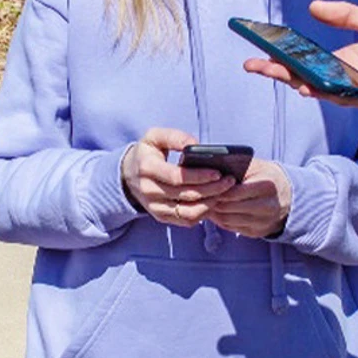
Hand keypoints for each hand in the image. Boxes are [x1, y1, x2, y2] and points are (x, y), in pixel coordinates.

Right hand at [121, 128, 238, 227]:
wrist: (128, 175)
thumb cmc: (147, 153)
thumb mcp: (155, 136)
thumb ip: (175, 137)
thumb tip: (197, 145)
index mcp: (147, 168)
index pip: (177, 177)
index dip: (199, 176)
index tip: (218, 172)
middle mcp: (149, 190)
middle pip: (186, 195)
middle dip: (212, 189)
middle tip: (230, 181)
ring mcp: (154, 207)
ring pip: (187, 212)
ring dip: (209, 204)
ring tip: (223, 192)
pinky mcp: (160, 216)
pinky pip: (185, 220)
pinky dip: (202, 214)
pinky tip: (212, 201)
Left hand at [203, 158, 291, 238]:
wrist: (289, 197)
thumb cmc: (267, 178)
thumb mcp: (257, 166)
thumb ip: (238, 166)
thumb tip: (212, 168)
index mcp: (266, 186)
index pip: (233, 192)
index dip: (218, 189)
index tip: (207, 185)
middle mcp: (267, 206)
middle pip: (229, 208)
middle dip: (214, 201)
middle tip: (202, 195)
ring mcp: (263, 222)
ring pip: (228, 220)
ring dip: (214, 213)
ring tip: (207, 203)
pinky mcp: (258, 232)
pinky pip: (233, 228)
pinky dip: (221, 220)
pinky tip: (217, 212)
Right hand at [241, 0, 357, 109]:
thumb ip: (345, 15)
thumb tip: (313, 7)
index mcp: (342, 57)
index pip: (305, 56)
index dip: (282, 52)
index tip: (260, 43)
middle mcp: (343, 75)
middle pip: (303, 74)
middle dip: (277, 70)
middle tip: (252, 63)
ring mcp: (354, 88)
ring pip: (316, 87)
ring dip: (294, 80)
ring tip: (271, 71)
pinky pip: (340, 97)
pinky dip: (322, 92)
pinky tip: (305, 86)